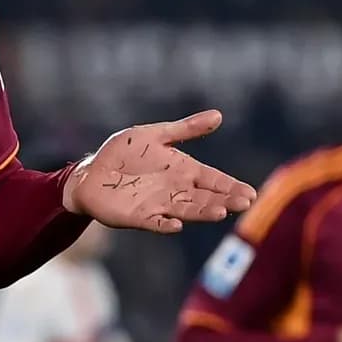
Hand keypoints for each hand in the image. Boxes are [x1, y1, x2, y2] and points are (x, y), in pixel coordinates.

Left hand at [62, 110, 256, 233]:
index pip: (213, 179)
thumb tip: (219, 115)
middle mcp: (175, 190)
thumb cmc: (123, 153)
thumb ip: (186, 129)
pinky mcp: (139, 217)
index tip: (250, 193)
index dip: (231, 186)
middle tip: (244, 203)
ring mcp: (159, 205)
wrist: (92, 173)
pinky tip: (176, 225)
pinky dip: (166, 224)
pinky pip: (155, 222)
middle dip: (225, 200)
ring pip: (187, 210)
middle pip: (205, 197)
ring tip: (220, 212)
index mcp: (182, 170)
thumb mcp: (155, 135)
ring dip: (203, 212)